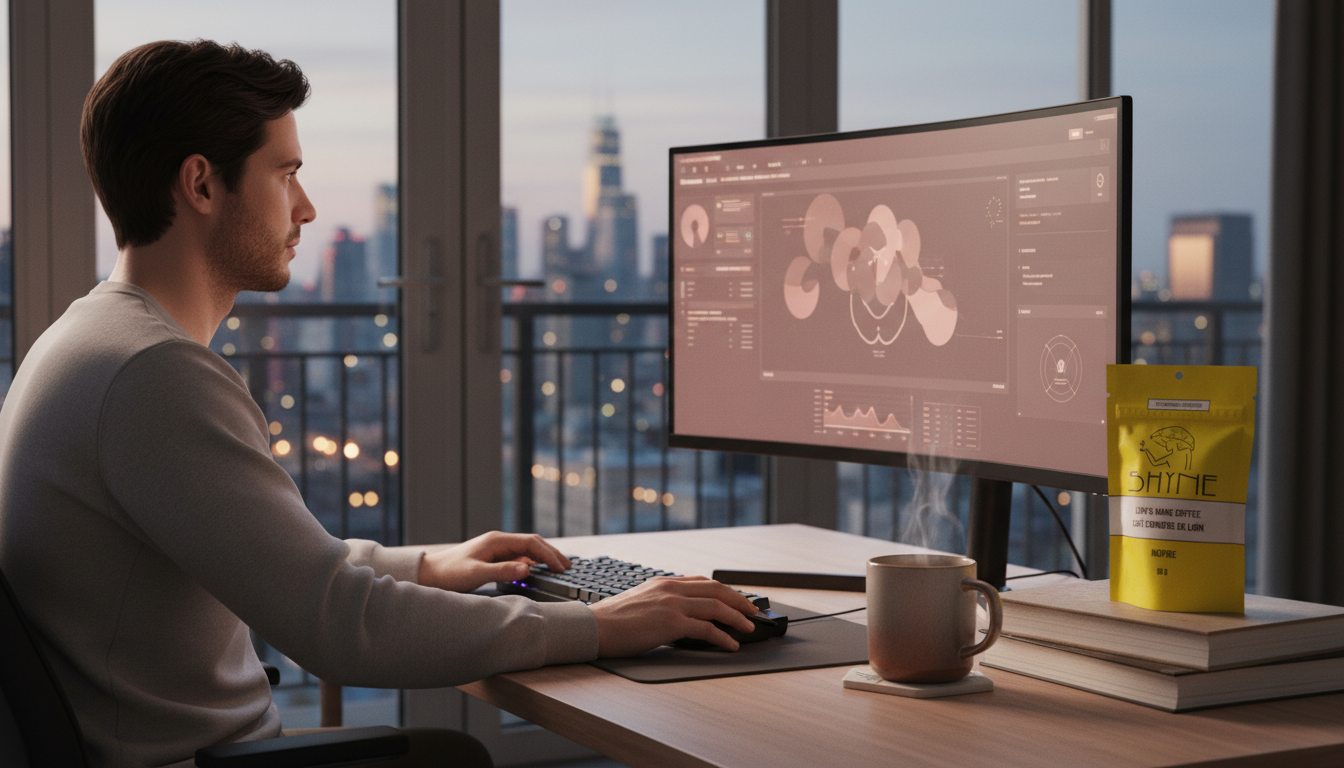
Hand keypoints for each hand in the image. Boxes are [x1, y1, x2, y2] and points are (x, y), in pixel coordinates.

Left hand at [418, 531, 569, 592]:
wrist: (429, 574)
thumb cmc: (449, 574)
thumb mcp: (476, 574)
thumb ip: (502, 571)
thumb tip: (527, 568)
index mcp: (497, 541)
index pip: (531, 543)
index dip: (549, 554)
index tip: (561, 568)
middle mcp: (498, 542)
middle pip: (532, 543)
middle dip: (551, 553)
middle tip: (567, 566)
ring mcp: (496, 549)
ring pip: (527, 549)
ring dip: (544, 557)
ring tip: (559, 567)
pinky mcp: (492, 557)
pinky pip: (518, 556)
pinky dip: (533, 561)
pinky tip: (538, 569)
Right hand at [588, 576, 759, 655]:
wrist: (594, 627)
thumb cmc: (612, 620)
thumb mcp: (640, 601)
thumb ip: (661, 602)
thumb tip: (679, 616)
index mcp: (663, 582)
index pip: (701, 582)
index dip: (723, 590)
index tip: (735, 599)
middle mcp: (670, 589)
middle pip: (715, 589)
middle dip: (738, 600)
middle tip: (752, 611)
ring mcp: (672, 604)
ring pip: (716, 606)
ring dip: (737, 617)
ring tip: (748, 627)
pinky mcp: (671, 623)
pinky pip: (706, 628)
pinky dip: (723, 637)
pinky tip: (730, 644)